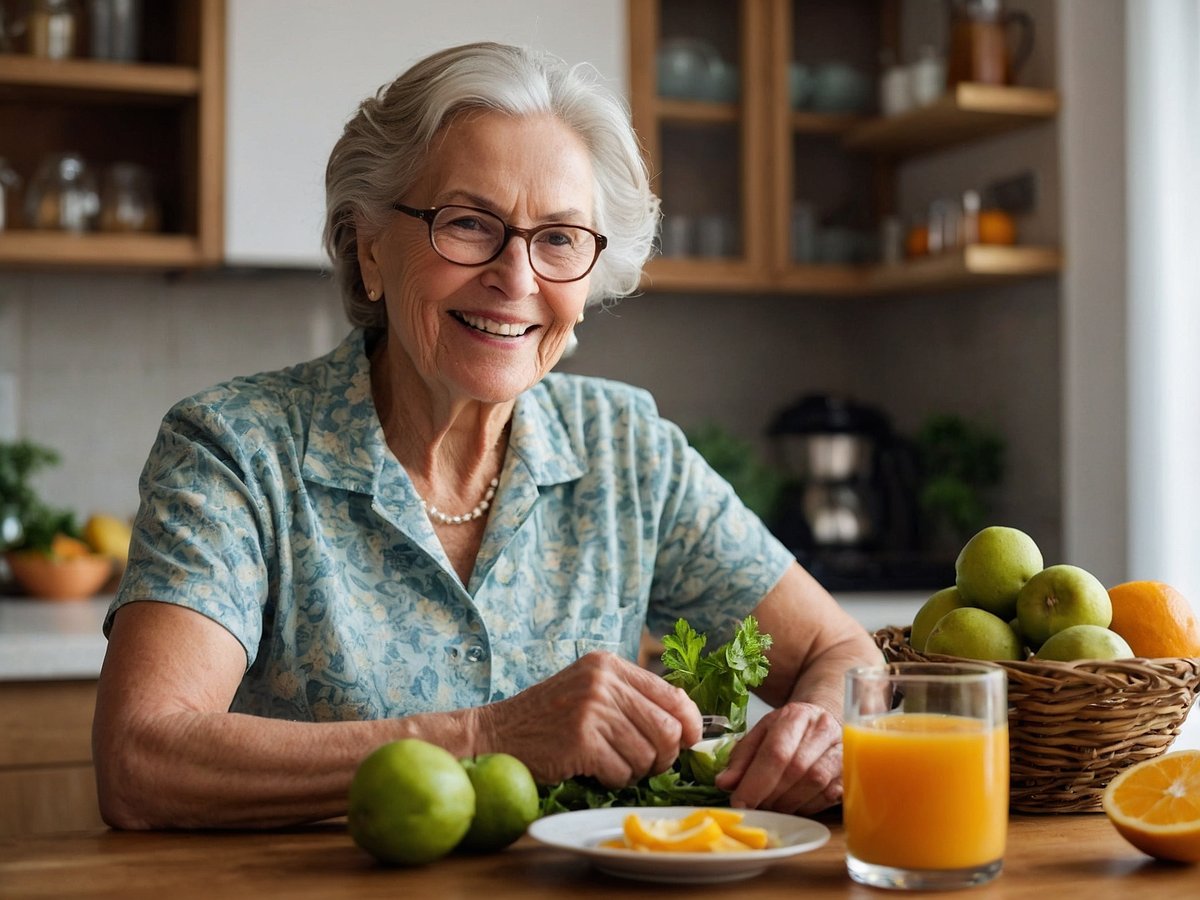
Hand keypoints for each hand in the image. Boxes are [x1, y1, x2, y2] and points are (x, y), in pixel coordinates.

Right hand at [478, 651, 702, 787]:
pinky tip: (596, 770)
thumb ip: (632, 698)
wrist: (496, 734)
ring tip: (613, 763)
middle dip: (665, 755)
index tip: (690, 740)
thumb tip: (688, 723)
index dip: (691, 723)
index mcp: (609, 665)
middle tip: (648, 763)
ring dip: (636, 770)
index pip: (673, 694)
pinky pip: (622, 771)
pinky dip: (615, 779)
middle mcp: (602, 681)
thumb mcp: (591, 691)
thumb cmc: (549, 718)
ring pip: (647, 754)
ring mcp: (591, 709)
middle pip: (667, 728)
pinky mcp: (581, 740)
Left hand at [715, 701, 842, 814]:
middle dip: (770, 795)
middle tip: (755, 807)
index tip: (739, 803)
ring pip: (816, 784)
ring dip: (788, 804)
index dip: (756, 782)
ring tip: (772, 807)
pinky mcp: (852, 771)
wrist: (825, 722)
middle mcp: (823, 729)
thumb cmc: (789, 731)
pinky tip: (793, 807)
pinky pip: (830, 796)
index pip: (775, 751)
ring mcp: (843, 750)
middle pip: (796, 769)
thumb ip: (741, 758)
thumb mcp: (761, 735)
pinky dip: (806, 807)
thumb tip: (724, 783)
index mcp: (795, 715)